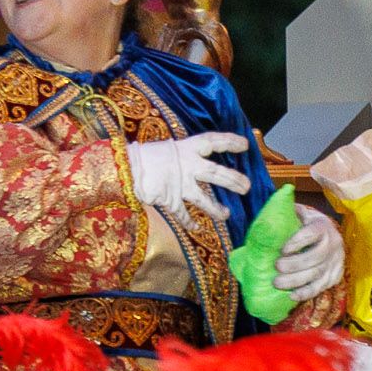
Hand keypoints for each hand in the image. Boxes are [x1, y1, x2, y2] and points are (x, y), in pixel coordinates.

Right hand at [125, 132, 248, 228]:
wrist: (124, 167)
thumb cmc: (145, 155)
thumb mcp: (168, 149)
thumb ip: (184, 156)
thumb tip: (198, 159)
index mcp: (187, 148)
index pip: (213, 141)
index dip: (229, 142)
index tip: (245, 145)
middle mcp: (188, 166)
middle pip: (216, 173)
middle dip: (233, 180)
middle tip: (247, 187)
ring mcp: (180, 184)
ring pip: (203, 199)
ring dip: (215, 208)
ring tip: (226, 215)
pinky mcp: (171, 199)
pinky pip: (182, 214)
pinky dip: (189, 222)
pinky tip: (196, 228)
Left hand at [273, 207, 345, 300]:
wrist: (329, 236)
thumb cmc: (307, 225)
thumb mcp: (301, 214)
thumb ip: (288, 212)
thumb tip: (272, 211)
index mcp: (323, 226)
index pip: (312, 234)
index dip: (297, 242)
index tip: (282, 249)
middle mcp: (333, 243)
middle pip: (315, 257)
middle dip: (294, 264)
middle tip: (276, 267)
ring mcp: (336, 261)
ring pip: (317, 274)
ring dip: (296, 281)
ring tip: (276, 283)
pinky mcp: (335, 275)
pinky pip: (321, 287)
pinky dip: (306, 292)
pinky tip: (292, 296)